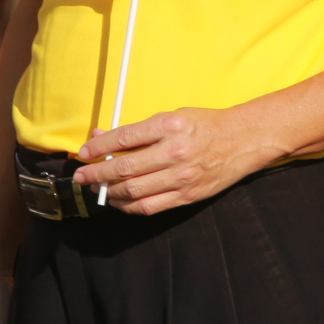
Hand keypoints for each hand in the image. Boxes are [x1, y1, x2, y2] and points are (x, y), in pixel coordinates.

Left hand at [73, 107, 271, 213]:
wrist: (243, 140)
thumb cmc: (205, 125)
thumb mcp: (172, 117)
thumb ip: (138, 130)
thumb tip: (101, 137)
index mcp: (170, 126)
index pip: (124, 138)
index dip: (98, 147)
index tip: (84, 153)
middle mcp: (175, 152)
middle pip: (124, 168)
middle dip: (96, 173)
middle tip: (81, 175)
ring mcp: (181, 177)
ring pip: (133, 190)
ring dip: (108, 191)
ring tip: (97, 187)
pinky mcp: (186, 196)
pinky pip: (148, 207)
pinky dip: (127, 206)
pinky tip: (118, 200)